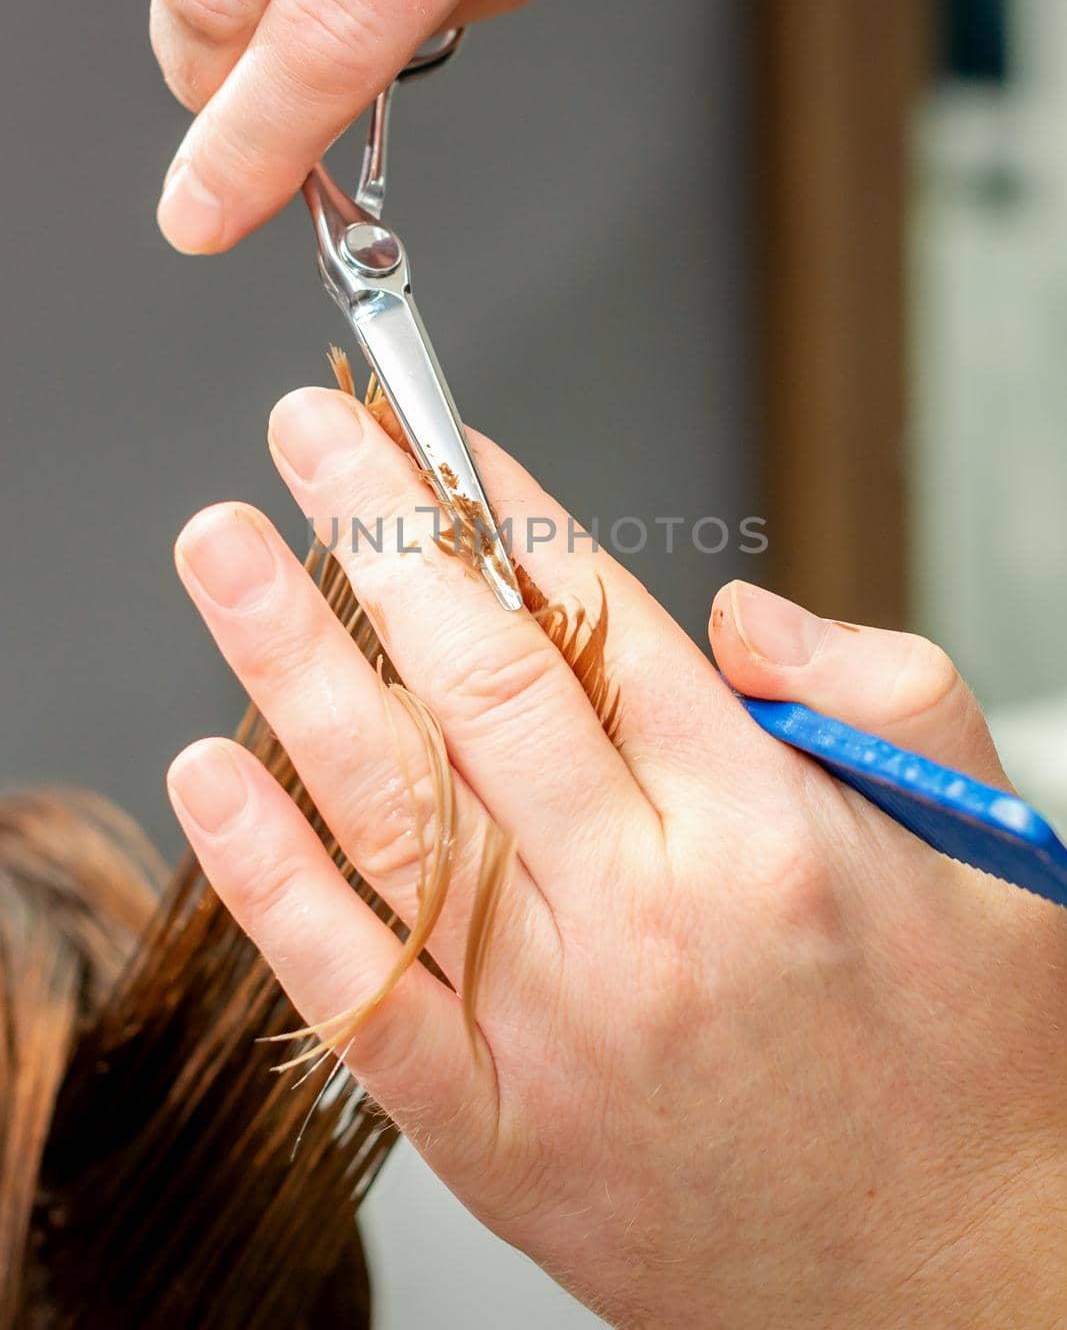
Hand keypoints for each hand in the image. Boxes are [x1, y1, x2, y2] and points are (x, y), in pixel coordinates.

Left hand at [163, 387, 1066, 1327]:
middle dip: (382, 531)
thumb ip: (879, 690)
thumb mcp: (992, 843)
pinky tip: (211, 779)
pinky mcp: (496, 1132)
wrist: (967, 1294)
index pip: (599, 620)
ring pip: (394, 807)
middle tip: (312, 429)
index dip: (506, 512)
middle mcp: (650, 913)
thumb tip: (734, 616)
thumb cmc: (977, 1067)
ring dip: (292, 659)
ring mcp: (558, 1028)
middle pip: (479, 680)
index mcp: (768, 826)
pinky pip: (357, 989)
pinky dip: (270, 879)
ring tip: (225, 548)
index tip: (441, 437)